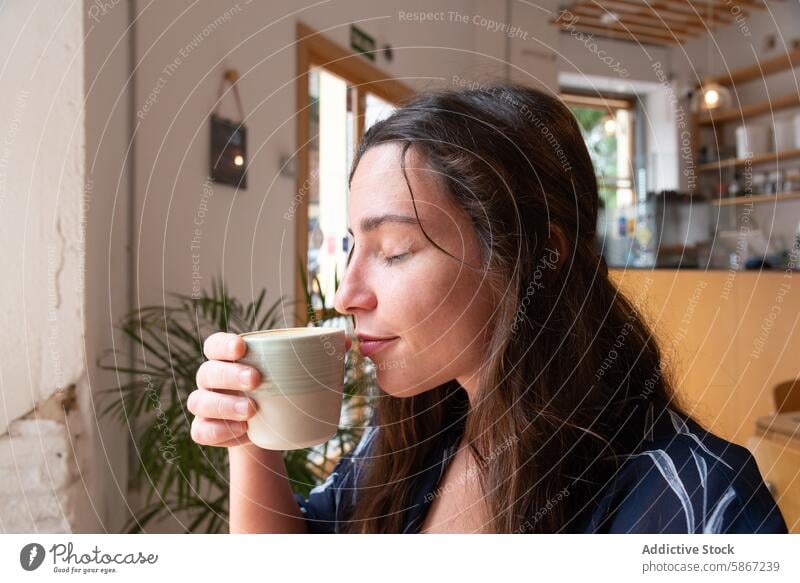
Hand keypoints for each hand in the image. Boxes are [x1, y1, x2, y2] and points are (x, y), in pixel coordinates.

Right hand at [189, 331, 351, 447]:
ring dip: (225, 406)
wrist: (269, 426)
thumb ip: (319, 353)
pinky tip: (240, 432)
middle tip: (256, 380)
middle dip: (230, 375)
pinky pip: (201, 431)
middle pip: (208, 372)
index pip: (214, 344)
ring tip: (252, 411)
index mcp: (228, 357)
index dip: (223, 345)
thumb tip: (346, 341)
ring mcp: (205, 405)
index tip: (242, 348)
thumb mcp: (295, 371)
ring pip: (200, 402)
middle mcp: (211, 378)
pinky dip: (219, 432)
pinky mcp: (206, 429)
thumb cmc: (280, 388)